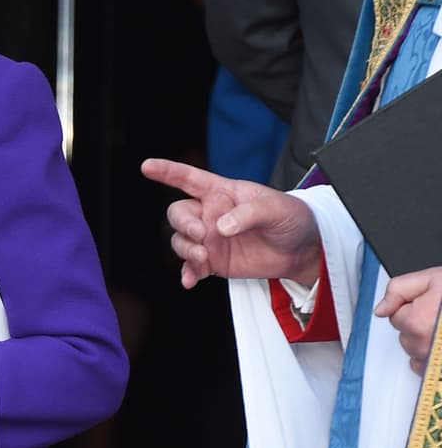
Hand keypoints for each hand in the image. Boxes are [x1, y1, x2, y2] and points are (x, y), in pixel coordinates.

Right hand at [141, 158, 320, 288]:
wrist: (301, 250)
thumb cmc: (292, 218)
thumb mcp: (277, 208)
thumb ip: (249, 213)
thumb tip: (221, 227)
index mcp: (223, 192)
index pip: (190, 179)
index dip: (167, 171)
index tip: (147, 167)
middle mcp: (211, 214)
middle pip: (178, 213)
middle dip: (183, 224)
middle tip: (200, 235)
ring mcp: (210, 239)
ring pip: (180, 241)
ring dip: (186, 250)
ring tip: (203, 258)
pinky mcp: (214, 261)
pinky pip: (191, 266)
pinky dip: (187, 273)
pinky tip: (190, 281)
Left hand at [376, 268, 441, 374]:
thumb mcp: (434, 278)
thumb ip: (400, 289)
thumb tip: (380, 309)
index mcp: (417, 321)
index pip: (396, 315)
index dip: (415, 304)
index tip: (433, 302)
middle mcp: (422, 346)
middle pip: (405, 334)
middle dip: (419, 322)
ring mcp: (432, 362)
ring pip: (415, 350)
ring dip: (426, 340)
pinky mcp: (436, 371)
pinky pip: (425, 366)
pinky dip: (432, 356)